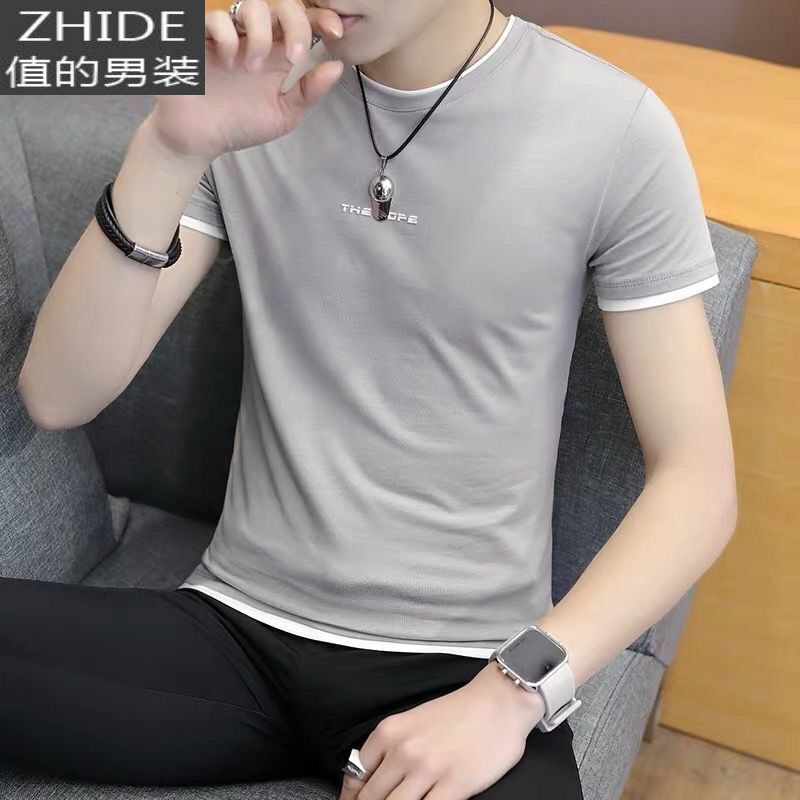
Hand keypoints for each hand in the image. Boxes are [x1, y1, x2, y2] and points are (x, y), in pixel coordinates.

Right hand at [151, 0, 344, 159]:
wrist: (199, 140)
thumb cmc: (239, 126)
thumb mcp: (283, 115)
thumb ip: (309, 93)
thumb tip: (336, 67)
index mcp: (278, 54)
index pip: (303, 23)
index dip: (321, 19)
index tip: (335, 32)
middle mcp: (255, 38)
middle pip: (282, 5)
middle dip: (296, 24)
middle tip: (295, 58)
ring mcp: (228, 35)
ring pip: (252, 5)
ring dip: (260, 35)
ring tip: (252, 67)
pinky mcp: (199, 38)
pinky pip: (216, 18)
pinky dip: (228, 37)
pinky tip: (227, 62)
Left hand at [339, 663, 544, 799]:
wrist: (499, 702)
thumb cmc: (460, 712)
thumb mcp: (414, 720)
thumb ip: (392, 747)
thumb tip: (371, 777)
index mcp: (390, 732)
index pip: (356, 775)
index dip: (352, 796)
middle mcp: (404, 751)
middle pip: (372, 797)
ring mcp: (428, 770)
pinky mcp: (454, 785)